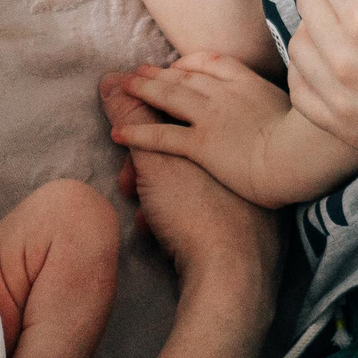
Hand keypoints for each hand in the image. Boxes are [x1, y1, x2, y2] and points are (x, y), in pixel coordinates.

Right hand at [98, 72, 280, 300]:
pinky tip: (157, 229)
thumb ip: (133, 117)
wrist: (231, 278)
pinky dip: (176, 213)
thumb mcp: (155, 161)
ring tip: (140, 206)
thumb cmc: (195, 213)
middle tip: (129, 180)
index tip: (123, 140)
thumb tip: (110, 79)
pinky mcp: (246, 230)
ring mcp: (247, 197)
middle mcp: (244, 161)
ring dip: (158, 191)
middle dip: (150, 163)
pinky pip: (202, 209)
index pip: (181, 114)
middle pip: (184, 147)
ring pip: (189, 180)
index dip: (146, 123)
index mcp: (228, 137)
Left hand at [112, 54, 355, 207]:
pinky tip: (118, 135)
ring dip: (143, 90)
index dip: (191, 64)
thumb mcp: (302, 110)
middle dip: (159, 72)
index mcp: (252, 84)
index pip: (215, 64)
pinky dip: (137, 135)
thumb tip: (292, 98)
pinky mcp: (203, 145)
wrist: (302, 162)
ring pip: (169, 97)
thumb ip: (285, 102)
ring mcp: (213, 117)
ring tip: (124, 86)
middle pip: (185, 76)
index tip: (178, 64)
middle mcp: (227, 94)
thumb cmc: (310, 145)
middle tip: (139, 69)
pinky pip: (162, 137)